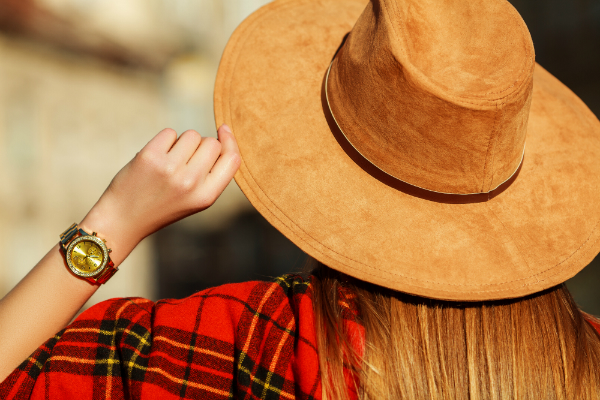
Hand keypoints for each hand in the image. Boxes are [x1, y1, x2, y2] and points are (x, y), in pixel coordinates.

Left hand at [80, 124, 240, 263]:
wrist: (124, 219)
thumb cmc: (164, 205)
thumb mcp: (196, 199)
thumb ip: (213, 173)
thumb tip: (224, 132)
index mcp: (206, 196)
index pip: (232, 159)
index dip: (230, 141)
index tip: (223, 129)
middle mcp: (191, 182)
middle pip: (211, 143)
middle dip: (201, 146)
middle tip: (184, 162)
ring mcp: (170, 169)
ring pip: (191, 135)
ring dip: (182, 143)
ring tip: (169, 162)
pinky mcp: (150, 157)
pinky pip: (170, 133)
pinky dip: (164, 141)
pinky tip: (155, 158)